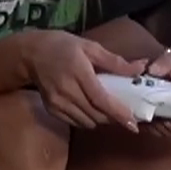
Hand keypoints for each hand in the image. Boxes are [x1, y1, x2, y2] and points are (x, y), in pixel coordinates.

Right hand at [20, 29, 145, 130]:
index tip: (133, 123)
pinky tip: (92, 110)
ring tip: (109, 111)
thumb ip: (115, 61)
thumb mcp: (90, 47)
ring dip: (101, 120)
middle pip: (95, 114)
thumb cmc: (62, 46)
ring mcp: (57, 102)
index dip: (118, 113)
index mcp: (78, 73)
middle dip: (113, 118)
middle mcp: (67, 91)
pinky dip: (87, 120)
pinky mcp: (51, 109)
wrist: (30, 54)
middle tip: (126, 114)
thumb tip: (141, 68)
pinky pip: (75, 122)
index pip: (101, 99)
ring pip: (86, 122)